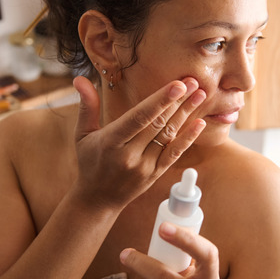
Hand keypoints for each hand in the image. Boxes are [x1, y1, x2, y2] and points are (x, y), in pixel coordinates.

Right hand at [72, 76, 205, 208]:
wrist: (98, 199)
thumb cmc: (90, 162)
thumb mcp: (82, 135)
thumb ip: (86, 106)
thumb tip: (79, 79)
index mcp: (111, 142)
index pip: (139, 118)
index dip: (160, 101)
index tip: (177, 85)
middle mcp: (129, 155)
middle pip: (158, 124)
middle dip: (178, 101)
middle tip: (194, 81)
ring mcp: (145, 166)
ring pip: (168, 136)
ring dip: (186, 114)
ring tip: (200, 94)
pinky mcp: (156, 174)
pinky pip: (175, 154)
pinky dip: (188, 138)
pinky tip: (200, 123)